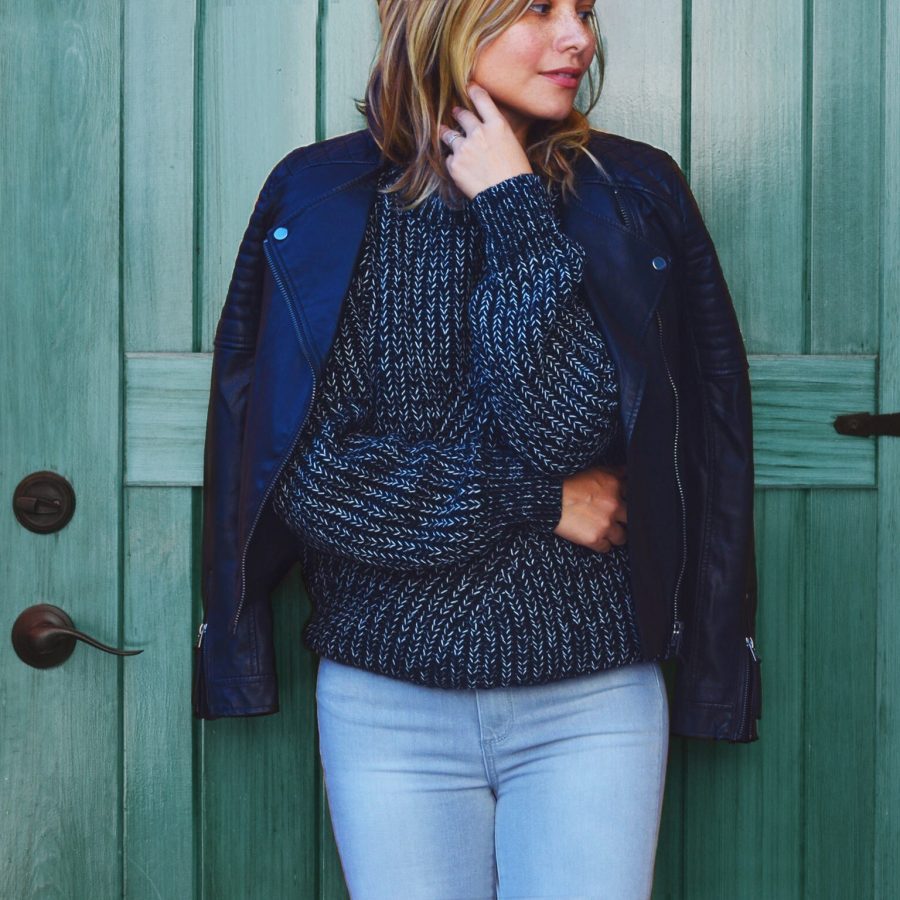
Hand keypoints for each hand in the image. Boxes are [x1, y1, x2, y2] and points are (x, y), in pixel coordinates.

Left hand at [438, 81, 532, 199]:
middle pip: (462, 115)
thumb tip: (488, 129)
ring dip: (447, 133)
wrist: (508, 197)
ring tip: (444, 132)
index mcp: (497, 125)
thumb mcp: (514, 145)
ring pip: (449, 135)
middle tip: (455, 112)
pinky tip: (459, 167)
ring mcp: (464, 148)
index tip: (468, 86)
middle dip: (458, 113)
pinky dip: (452, 161)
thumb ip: (498, 133)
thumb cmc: (517, 174)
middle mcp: (479, 132)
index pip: (482, 99)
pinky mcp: (454, 164)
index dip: (473, 91)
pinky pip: (448, 158)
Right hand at [553, 465, 627, 552]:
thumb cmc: (565, 482)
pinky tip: (595, 538)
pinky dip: (601, 544)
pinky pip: (606, 548)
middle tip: (617, 520)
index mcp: (614, 485)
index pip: (635, 495)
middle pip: (633, 518)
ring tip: (606, 532)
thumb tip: (626, 473)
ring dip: (615, 535)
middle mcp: (614, 505)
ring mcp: (605, 523)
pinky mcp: (594, 538)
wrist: (546, 497)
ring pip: (622, 537)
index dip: (629, 501)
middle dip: (625, 520)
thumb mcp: (592, 470)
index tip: (626, 504)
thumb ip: (613, 473)